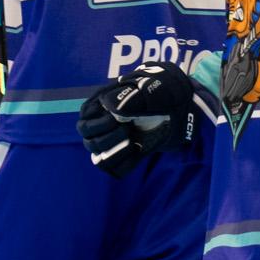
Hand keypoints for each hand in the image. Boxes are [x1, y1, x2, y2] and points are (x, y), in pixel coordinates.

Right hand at [77, 62, 203, 178]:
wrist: (175, 104)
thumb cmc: (157, 92)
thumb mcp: (146, 89)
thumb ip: (128, 98)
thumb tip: (114, 109)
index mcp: (96, 108)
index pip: (84, 126)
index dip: (99, 125)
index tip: (118, 118)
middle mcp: (99, 127)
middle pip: (89, 143)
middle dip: (108, 139)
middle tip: (127, 130)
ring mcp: (110, 143)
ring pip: (100, 160)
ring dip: (116, 153)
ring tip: (132, 141)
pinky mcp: (123, 155)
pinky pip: (115, 170)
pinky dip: (126, 164)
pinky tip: (138, 150)